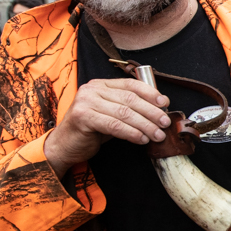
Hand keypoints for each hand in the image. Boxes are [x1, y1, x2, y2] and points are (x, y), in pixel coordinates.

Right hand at [44, 78, 169, 175]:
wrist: (64, 145)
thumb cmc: (91, 130)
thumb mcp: (111, 114)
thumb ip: (128, 108)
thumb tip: (158, 110)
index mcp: (100, 84)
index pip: (130, 84)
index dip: (150, 93)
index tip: (165, 104)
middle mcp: (92, 89)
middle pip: (130, 99)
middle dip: (152, 112)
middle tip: (165, 123)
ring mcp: (85, 102)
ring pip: (124, 113)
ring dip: (145, 125)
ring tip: (157, 135)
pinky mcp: (83, 117)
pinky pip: (114, 125)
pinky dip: (131, 133)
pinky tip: (142, 139)